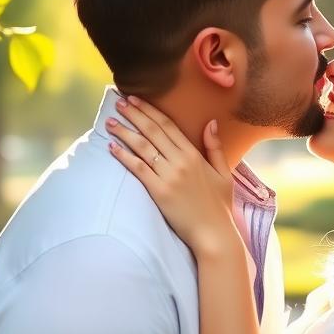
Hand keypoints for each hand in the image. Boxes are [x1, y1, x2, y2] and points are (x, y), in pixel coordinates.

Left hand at [108, 96, 236, 254]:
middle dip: (134, 114)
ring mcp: (169, 176)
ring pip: (143, 146)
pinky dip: (124, 156)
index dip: (150, 111)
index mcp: (194, 154)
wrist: (214, 234)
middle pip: (152, 131)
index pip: (168, 125)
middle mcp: (181, 161)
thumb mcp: (224, 173)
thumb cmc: (219, 206)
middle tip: (118, 102)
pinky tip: (112, 147)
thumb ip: (215, 147)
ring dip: (125, 132)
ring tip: (110, 122)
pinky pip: (138, 168)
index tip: (136, 99)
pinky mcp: (159, 191)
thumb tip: (210, 122)